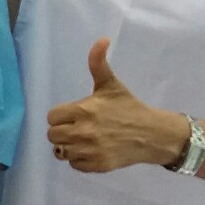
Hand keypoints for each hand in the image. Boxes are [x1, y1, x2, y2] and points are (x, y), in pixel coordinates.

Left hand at [45, 37, 190, 173]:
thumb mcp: (111, 84)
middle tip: (76, 127)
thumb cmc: (128, 107)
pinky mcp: (97, 165)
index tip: (72, 114)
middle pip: (52, 135)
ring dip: (69, 146)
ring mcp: (91, 150)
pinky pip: (74, 165)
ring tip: (82, 139)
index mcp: (84, 110)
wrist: (152, 134)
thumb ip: (98, 63)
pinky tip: (91, 150)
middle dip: (62, 131)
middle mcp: (84, 131)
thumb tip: (102, 39)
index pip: (52, 117)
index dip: (60, 116)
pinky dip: (79, 159)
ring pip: (61, 152)